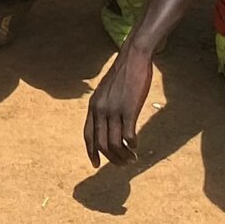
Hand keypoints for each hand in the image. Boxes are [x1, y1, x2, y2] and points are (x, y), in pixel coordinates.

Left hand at [85, 44, 156, 166]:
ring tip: (132, 159)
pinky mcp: (129, 109)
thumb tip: (105, 125)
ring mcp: (114, 110)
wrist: (133, 58)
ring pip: (115, 144)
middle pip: (101, 144)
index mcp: (93, 106)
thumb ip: (103, 107)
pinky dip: (132, 146)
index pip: (88, 135)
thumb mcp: (105, 91)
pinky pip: (128, 136)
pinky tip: (137, 147)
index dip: (91, 152)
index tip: (96, 165)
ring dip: (123, 156)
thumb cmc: (122, 75)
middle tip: (122, 164)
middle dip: (111, 159)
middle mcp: (100, 110)